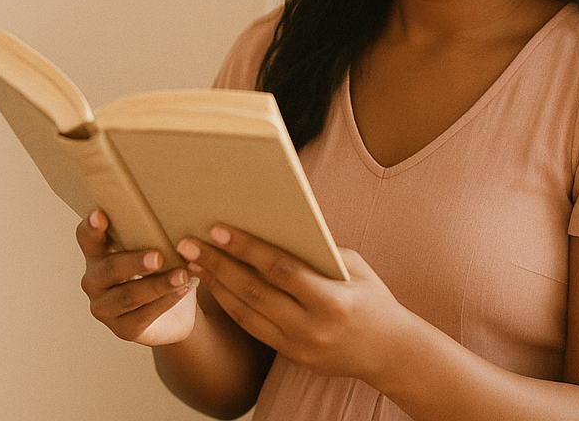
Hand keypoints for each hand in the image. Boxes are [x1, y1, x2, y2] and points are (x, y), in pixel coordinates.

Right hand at [76, 209, 198, 345]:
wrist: (175, 311)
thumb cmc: (160, 268)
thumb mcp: (153, 247)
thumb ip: (150, 233)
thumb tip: (172, 213)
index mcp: (97, 253)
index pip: (87, 237)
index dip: (91, 227)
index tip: (100, 215)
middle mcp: (94, 280)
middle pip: (111, 268)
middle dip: (135, 262)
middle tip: (158, 257)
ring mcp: (105, 307)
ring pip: (128, 295)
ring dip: (157, 285)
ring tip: (181, 275)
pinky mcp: (122, 329)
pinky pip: (143, 315)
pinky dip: (165, 301)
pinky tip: (182, 290)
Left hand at [176, 226, 406, 382]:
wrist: (389, 351)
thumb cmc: (372, 297)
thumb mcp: (354, 266)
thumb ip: (317, 250)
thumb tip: (277, 222)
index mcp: (331, 300)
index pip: (280, 270)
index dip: (247, 248)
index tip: (220, 229)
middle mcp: (311, 327)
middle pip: (255, 292)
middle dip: (219, 265)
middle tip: (190, 243)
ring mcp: (299, 346)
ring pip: (246, 313)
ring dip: (216, 286)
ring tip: (194, 262)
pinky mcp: (291, 356)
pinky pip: (252, 328)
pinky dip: (230, 305)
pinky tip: (215, 286)